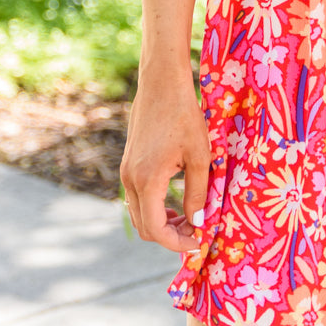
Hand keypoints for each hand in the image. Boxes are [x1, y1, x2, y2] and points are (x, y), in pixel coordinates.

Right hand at [120, 72, 210, 253]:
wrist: (161, 82)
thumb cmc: (184, 114)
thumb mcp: (200, 155)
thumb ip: (198, 193)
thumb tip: (198, 223)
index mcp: (147, 180)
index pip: (155, 229)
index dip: (176, 243)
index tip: (198, 241)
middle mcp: (130, 179)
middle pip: (144, 226)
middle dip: (170, 236)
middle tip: (196, 231)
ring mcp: (126, 171)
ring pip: (139, 212)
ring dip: (162, 222)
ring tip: (189, 217)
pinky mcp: (129, 163)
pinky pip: (137, 196)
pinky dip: (155, 206)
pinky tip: (176, 199)